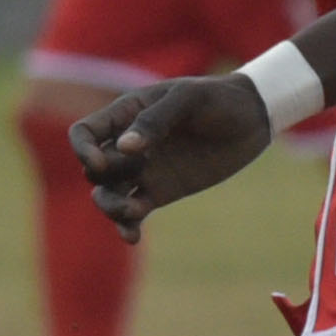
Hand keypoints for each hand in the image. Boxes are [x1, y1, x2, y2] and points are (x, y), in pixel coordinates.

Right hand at [70, 76, 274, 238]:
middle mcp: (128, 145)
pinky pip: (133, 211)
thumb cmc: (219, 99)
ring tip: (132, 212)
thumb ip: (156, 120)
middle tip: (138, 171)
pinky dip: (127, 225)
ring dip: (109, 207)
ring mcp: (144, 170)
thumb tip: (124, 147)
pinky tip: (132, 236)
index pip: (84, 134)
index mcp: (125, 114)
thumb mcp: (189, 99)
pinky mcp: (161, 191)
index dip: (82, 150)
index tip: (100, 162)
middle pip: (93, 169)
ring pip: (108, 194)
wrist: (252, 118)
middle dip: (104, 178)